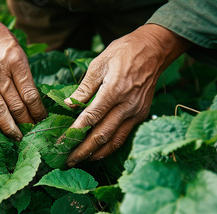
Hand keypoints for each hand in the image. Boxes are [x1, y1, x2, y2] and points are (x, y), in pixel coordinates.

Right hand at [0, 4, 46, 140]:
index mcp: (15, 60)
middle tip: (33, 134)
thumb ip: (25, 79)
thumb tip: (35, 108)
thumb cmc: (2, 47)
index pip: (30, 94)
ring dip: (10, 127)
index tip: (42, 121)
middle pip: (16, 105)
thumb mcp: (19, 56)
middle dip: (26, 122)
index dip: (38, 111)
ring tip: (18, 137)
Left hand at [63, 24, 191, 166]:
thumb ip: (84, 87)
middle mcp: (127, 105)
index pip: (91, 117)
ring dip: (97, 153)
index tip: (61, 143)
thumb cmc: (124, 52)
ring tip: (81, 160)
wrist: (154, 49)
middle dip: (83, 150)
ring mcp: (136, 112)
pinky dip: (110, 147)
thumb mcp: (99, 63)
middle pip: (102, 135)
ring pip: (114, 141)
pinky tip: (98, 151)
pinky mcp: (141, 115)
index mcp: (114, 90)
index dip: (75, 132)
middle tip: (68, 160)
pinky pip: (123, 136)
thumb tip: (68, 105)